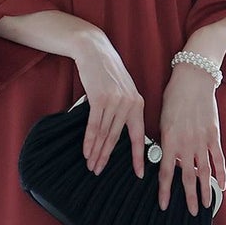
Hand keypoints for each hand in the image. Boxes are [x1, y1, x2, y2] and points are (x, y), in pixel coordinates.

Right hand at [71, 29, 145, 178]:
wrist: (95, 50)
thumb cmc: (107, 72)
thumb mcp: (123, 90)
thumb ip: (125, 110)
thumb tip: (118, 134)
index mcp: (138, 104)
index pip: (139, 136)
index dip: (138, 157)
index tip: (139, 174)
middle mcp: (129, 104)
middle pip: (116, 138)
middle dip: (107, 157)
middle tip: (99, 171)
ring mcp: (115, 102)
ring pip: (104, 134)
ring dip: (96, 152)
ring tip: (91, 165)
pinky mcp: (100, 99)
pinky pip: (94, 126)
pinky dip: (89, 140)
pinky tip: (86, 151)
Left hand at [157, 64, 225, 213]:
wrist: (192, 80)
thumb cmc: (173, 97)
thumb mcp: (162, 120)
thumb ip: (165, 141)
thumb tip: (165, 158)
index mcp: (169, 141)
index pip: (165, 173)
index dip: (165, 191)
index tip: (164, 206)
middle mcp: (186, 144)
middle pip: (187, 177)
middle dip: (188, 198)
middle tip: (192, 213)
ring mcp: (201, 141)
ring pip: (204, 172)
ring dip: (205, 190)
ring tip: (206, 206)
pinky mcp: (213, 136)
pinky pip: (219, 159)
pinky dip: (221, 173)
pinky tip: (221, 186)